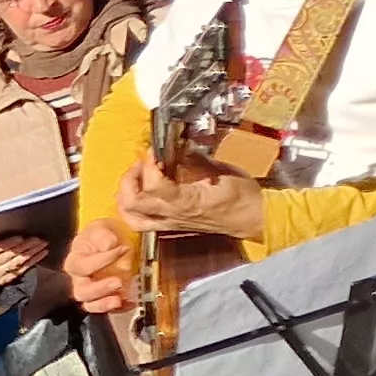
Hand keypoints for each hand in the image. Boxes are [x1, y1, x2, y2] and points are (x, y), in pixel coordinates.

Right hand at [0, 234, 50, 288]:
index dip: (9, 243)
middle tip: (38, 238)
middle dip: (25, 246)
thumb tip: (5, 224)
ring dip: (33, 252)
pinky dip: (34, 260)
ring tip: (43, 244)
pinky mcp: (7, 279)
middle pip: (10, 254)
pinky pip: (23, 269)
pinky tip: (42, 253)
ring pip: (18, 262)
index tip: (21, 237)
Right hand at [65, 219, 136, 313]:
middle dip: (100, 289)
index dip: (102, 260)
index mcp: (75, 262)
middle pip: (82, 292)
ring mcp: (93, 291)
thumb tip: (109, 244)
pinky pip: (109, 309)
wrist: (113, 240)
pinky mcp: (107, 297)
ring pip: (91, 304)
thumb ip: (102, 235)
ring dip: (105, 304)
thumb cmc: (102, 234)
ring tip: (119, 299)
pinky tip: (131, 302)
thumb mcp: (101, 228)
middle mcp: (80, 280)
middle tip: (118, 281)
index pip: (84, 266)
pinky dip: (120, 309)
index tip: (123, 248)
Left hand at [120, 155, 263, 241]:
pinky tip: (136, 193)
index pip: (154, 186)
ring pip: (131, 217)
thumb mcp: (222, 172)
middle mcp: (172, 215)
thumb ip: (196, 161)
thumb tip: (179, 149)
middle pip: (132, 203)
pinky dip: (131, 207)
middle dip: (129, 179)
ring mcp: (169, 224)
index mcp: (187, 201)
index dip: (148, 166)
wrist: (251, 219)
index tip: (152, 152)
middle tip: (141, 164)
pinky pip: (140, 221)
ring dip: (124, 196)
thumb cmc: (242, 195)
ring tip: (134, 179)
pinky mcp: (169, 226)